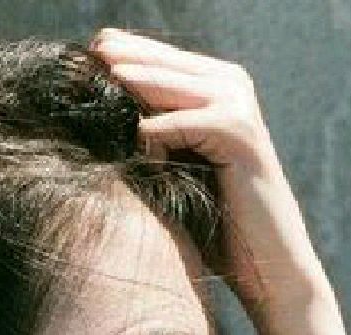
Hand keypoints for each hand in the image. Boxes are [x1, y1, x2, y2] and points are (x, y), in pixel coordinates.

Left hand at [88, 27, 334, 334]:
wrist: (267, 270)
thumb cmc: (217, 232)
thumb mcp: (175, 176)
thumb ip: (150, 144)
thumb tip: (97, 123)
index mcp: (218, 96)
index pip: (164, 64)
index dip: (127, 56)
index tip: (83, 53)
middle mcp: (233, 93)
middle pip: (169, 65)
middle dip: (127, 55)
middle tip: (89, 48)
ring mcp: (241, 113)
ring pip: (178, 86)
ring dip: (139, 78)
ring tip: (101, 70)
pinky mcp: (243, 138)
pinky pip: (191, 124)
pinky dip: (161, 129)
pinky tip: (132, 133)